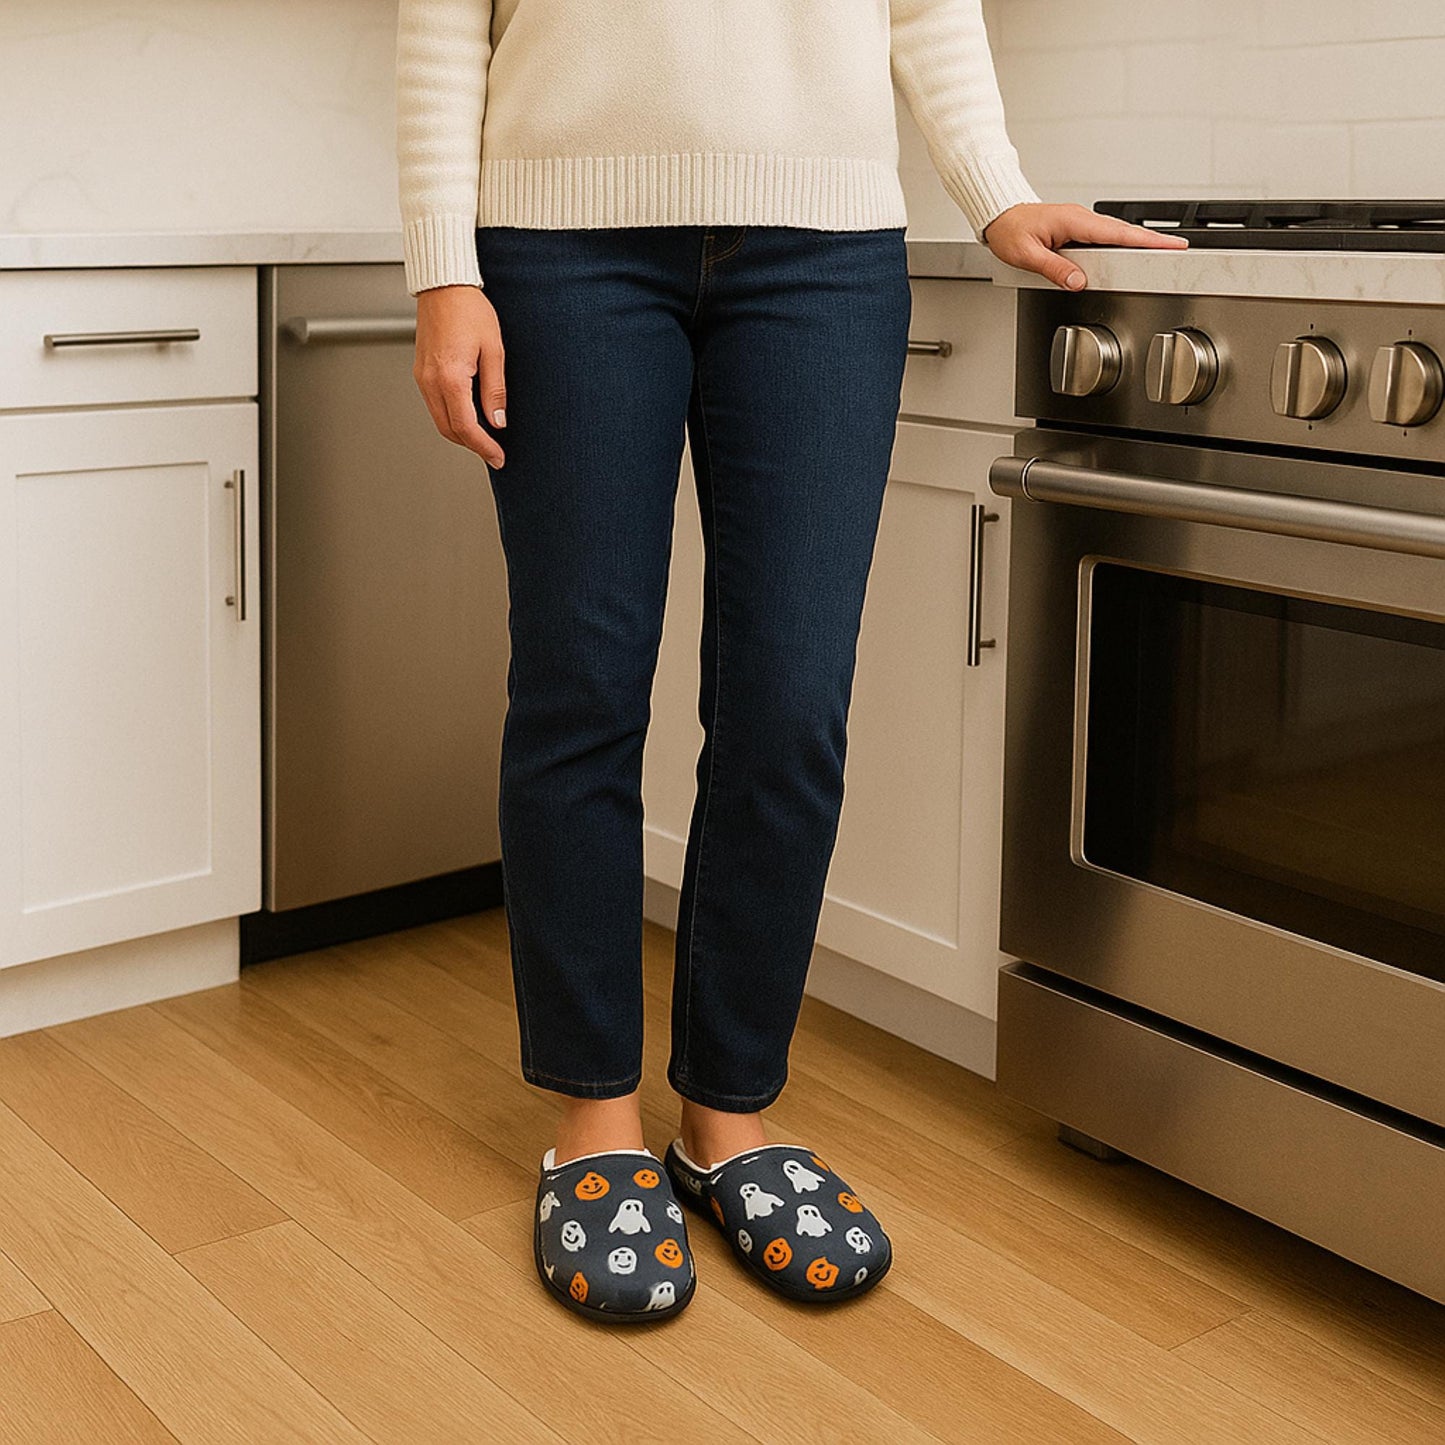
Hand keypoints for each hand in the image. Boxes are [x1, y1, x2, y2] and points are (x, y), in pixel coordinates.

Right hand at [413, 284, 507, 467]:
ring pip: (440, 420)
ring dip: (461, 433)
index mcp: (450, 378)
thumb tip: (498, 421)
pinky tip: (469, 416)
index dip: (484, 447)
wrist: (443, 286)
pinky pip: (434, 405)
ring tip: (485, 437)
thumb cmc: (469, 310)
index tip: (498, 458)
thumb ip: (495, 390)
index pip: (466, 427)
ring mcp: (422, 377)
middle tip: (494, 453)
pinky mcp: (421, 372)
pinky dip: (451, 417)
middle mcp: (430, 381)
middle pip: (449, 430)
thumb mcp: (494, 351)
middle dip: (472, 445)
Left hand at [980, 202, 1188, 290]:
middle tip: (1179, 249)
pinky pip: (1104, 236)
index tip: (1170, 245)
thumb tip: (1078, 282)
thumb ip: (1054, 269)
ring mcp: (1080, 222)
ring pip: (1116, 234)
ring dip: (1139, 241)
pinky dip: (1121, 243)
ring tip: (1163, 253)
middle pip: (1124, 231)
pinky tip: (1130, 253)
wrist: (998, 214)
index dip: (1145, 240)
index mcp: (1074, 221)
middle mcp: (1081, 219)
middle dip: (1153, 240)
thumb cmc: (1008, 230)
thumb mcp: (1026, 255)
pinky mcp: (1077, 228)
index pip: (1117, 233)